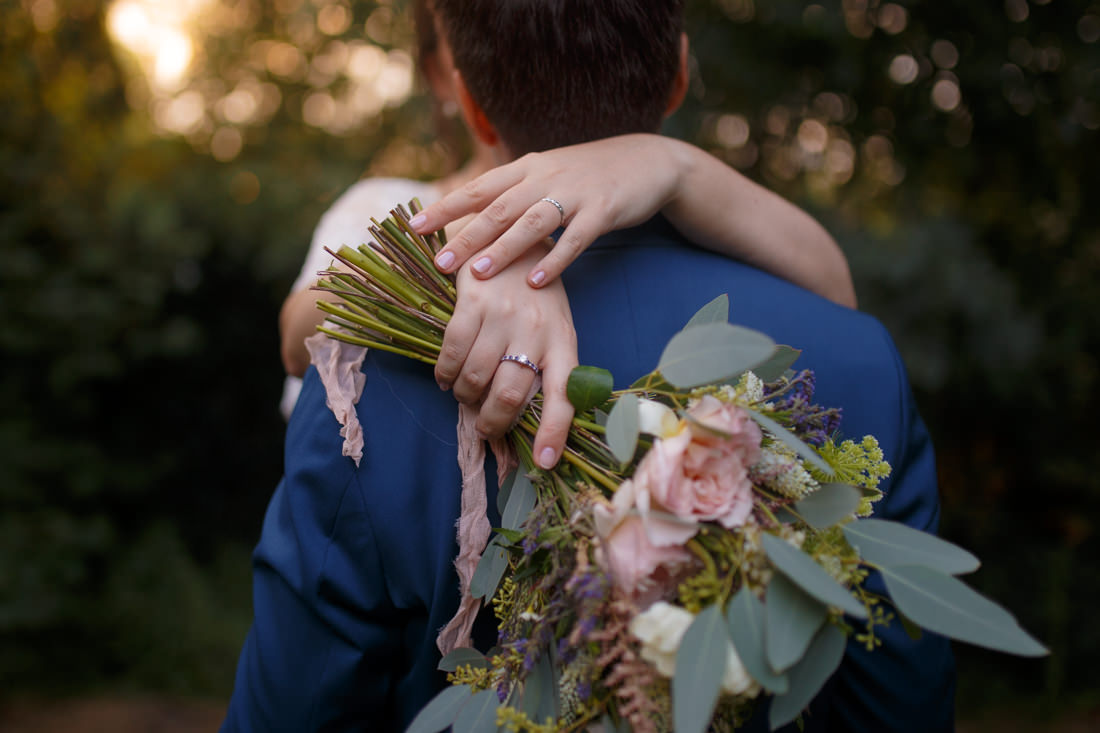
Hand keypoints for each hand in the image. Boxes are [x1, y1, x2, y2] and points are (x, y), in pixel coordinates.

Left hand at [410, 134, 681, 286]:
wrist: (647, 161)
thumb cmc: (588, 175)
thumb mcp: (547, 175)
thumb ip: (513, 193)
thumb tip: (470, 216)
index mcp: (527, 167)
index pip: (479, 188)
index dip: (447, 206)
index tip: (416, 226)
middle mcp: (546, 176)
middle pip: (499, 208)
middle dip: (467, 235)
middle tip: (440, 262)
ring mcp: (575, 193)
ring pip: (532, 223)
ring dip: (504, 249)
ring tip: (479, 274)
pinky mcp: (604, 210)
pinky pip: (575, 239)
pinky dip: (556, 260)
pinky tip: (537, 281)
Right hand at [436, 244, 576, 468]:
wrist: (518, 237)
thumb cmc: (538, 295)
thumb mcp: (555, 329)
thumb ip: (545, 368)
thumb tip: (522, 418)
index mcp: (564, 343)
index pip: (564, 397)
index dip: (554, 433)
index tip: (544, 463)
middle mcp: (538, 332)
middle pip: (511, 396)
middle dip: (492, 424)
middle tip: (484, 429)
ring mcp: (505, 316)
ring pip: (476, 379)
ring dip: (464, 397)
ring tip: (462, 395)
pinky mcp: (473, 301)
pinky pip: (453, 353)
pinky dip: (445, 373)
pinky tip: (445, 376)